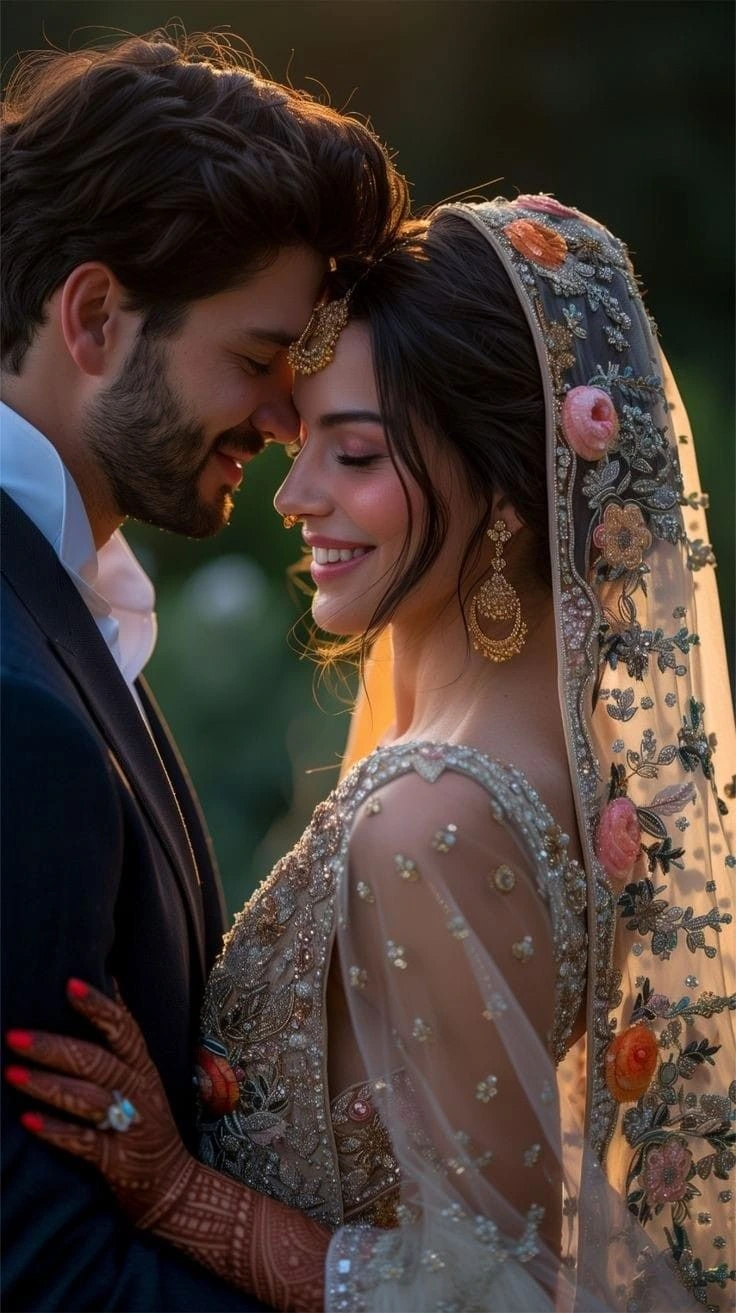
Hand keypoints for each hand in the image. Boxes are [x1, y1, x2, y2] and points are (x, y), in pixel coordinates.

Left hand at [6, 979, 195, 1226]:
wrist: (173, 1187)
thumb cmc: (147, 1123)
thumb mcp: (142, 1076)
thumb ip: (123, 1037)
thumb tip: (112, 982)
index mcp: (142, 1068)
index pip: (123, 1028)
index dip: (98, 1006)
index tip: (70, 984)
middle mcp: (139, 1091)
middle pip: (96, 1061)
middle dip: (53, 1047)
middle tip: (14, 1036)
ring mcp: (129, 1126)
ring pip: (88, 1098)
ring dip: (48, 1085)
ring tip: (12, 1073)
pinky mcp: (116, 1160)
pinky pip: (83, 1141)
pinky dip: (56, 1130)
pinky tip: (28, 1121)